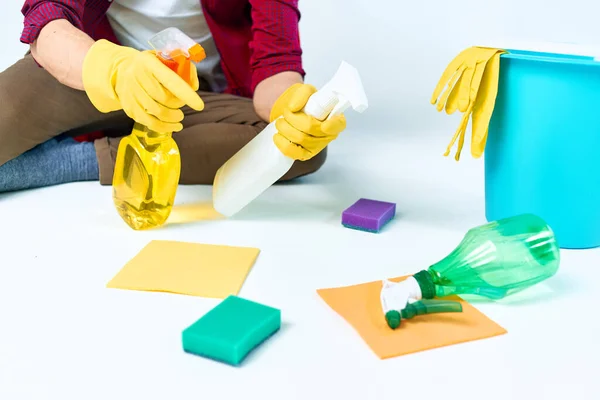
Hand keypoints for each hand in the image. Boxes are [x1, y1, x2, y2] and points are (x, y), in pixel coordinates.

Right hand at [82, 40, 203, 132]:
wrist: (121, 71)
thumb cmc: (151, 66)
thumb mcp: (165, 58)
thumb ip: (183, 68)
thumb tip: (194, 86)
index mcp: (148, 63)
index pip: (170, 80)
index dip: (185, 94)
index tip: (199, 105)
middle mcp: (136, 76)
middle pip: (164, 99)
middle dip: (178, 104)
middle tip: (182, 104)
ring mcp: (130, 93)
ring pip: (157, 112)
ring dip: (173, 117)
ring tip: (179, 116)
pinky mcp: (128, 107)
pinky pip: (149, 122)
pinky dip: (164, 127)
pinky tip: (174, 126)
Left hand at [270, 83, 345, 160]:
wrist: (291, 114)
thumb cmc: (304, 103)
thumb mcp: (306, 91)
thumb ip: (302, 94)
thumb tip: (293, 108)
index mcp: (334, 118)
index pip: (339, 125)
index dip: (333, 126)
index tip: (324, 125)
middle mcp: (328, 135)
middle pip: (310, 128)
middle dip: (293, 118)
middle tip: (286, 112)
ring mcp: (317, 147)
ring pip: (300, 139)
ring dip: (285, 128)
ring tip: (280, 122)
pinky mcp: (305, 155)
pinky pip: (294, 153)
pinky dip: (282, 144)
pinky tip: (277, 136)